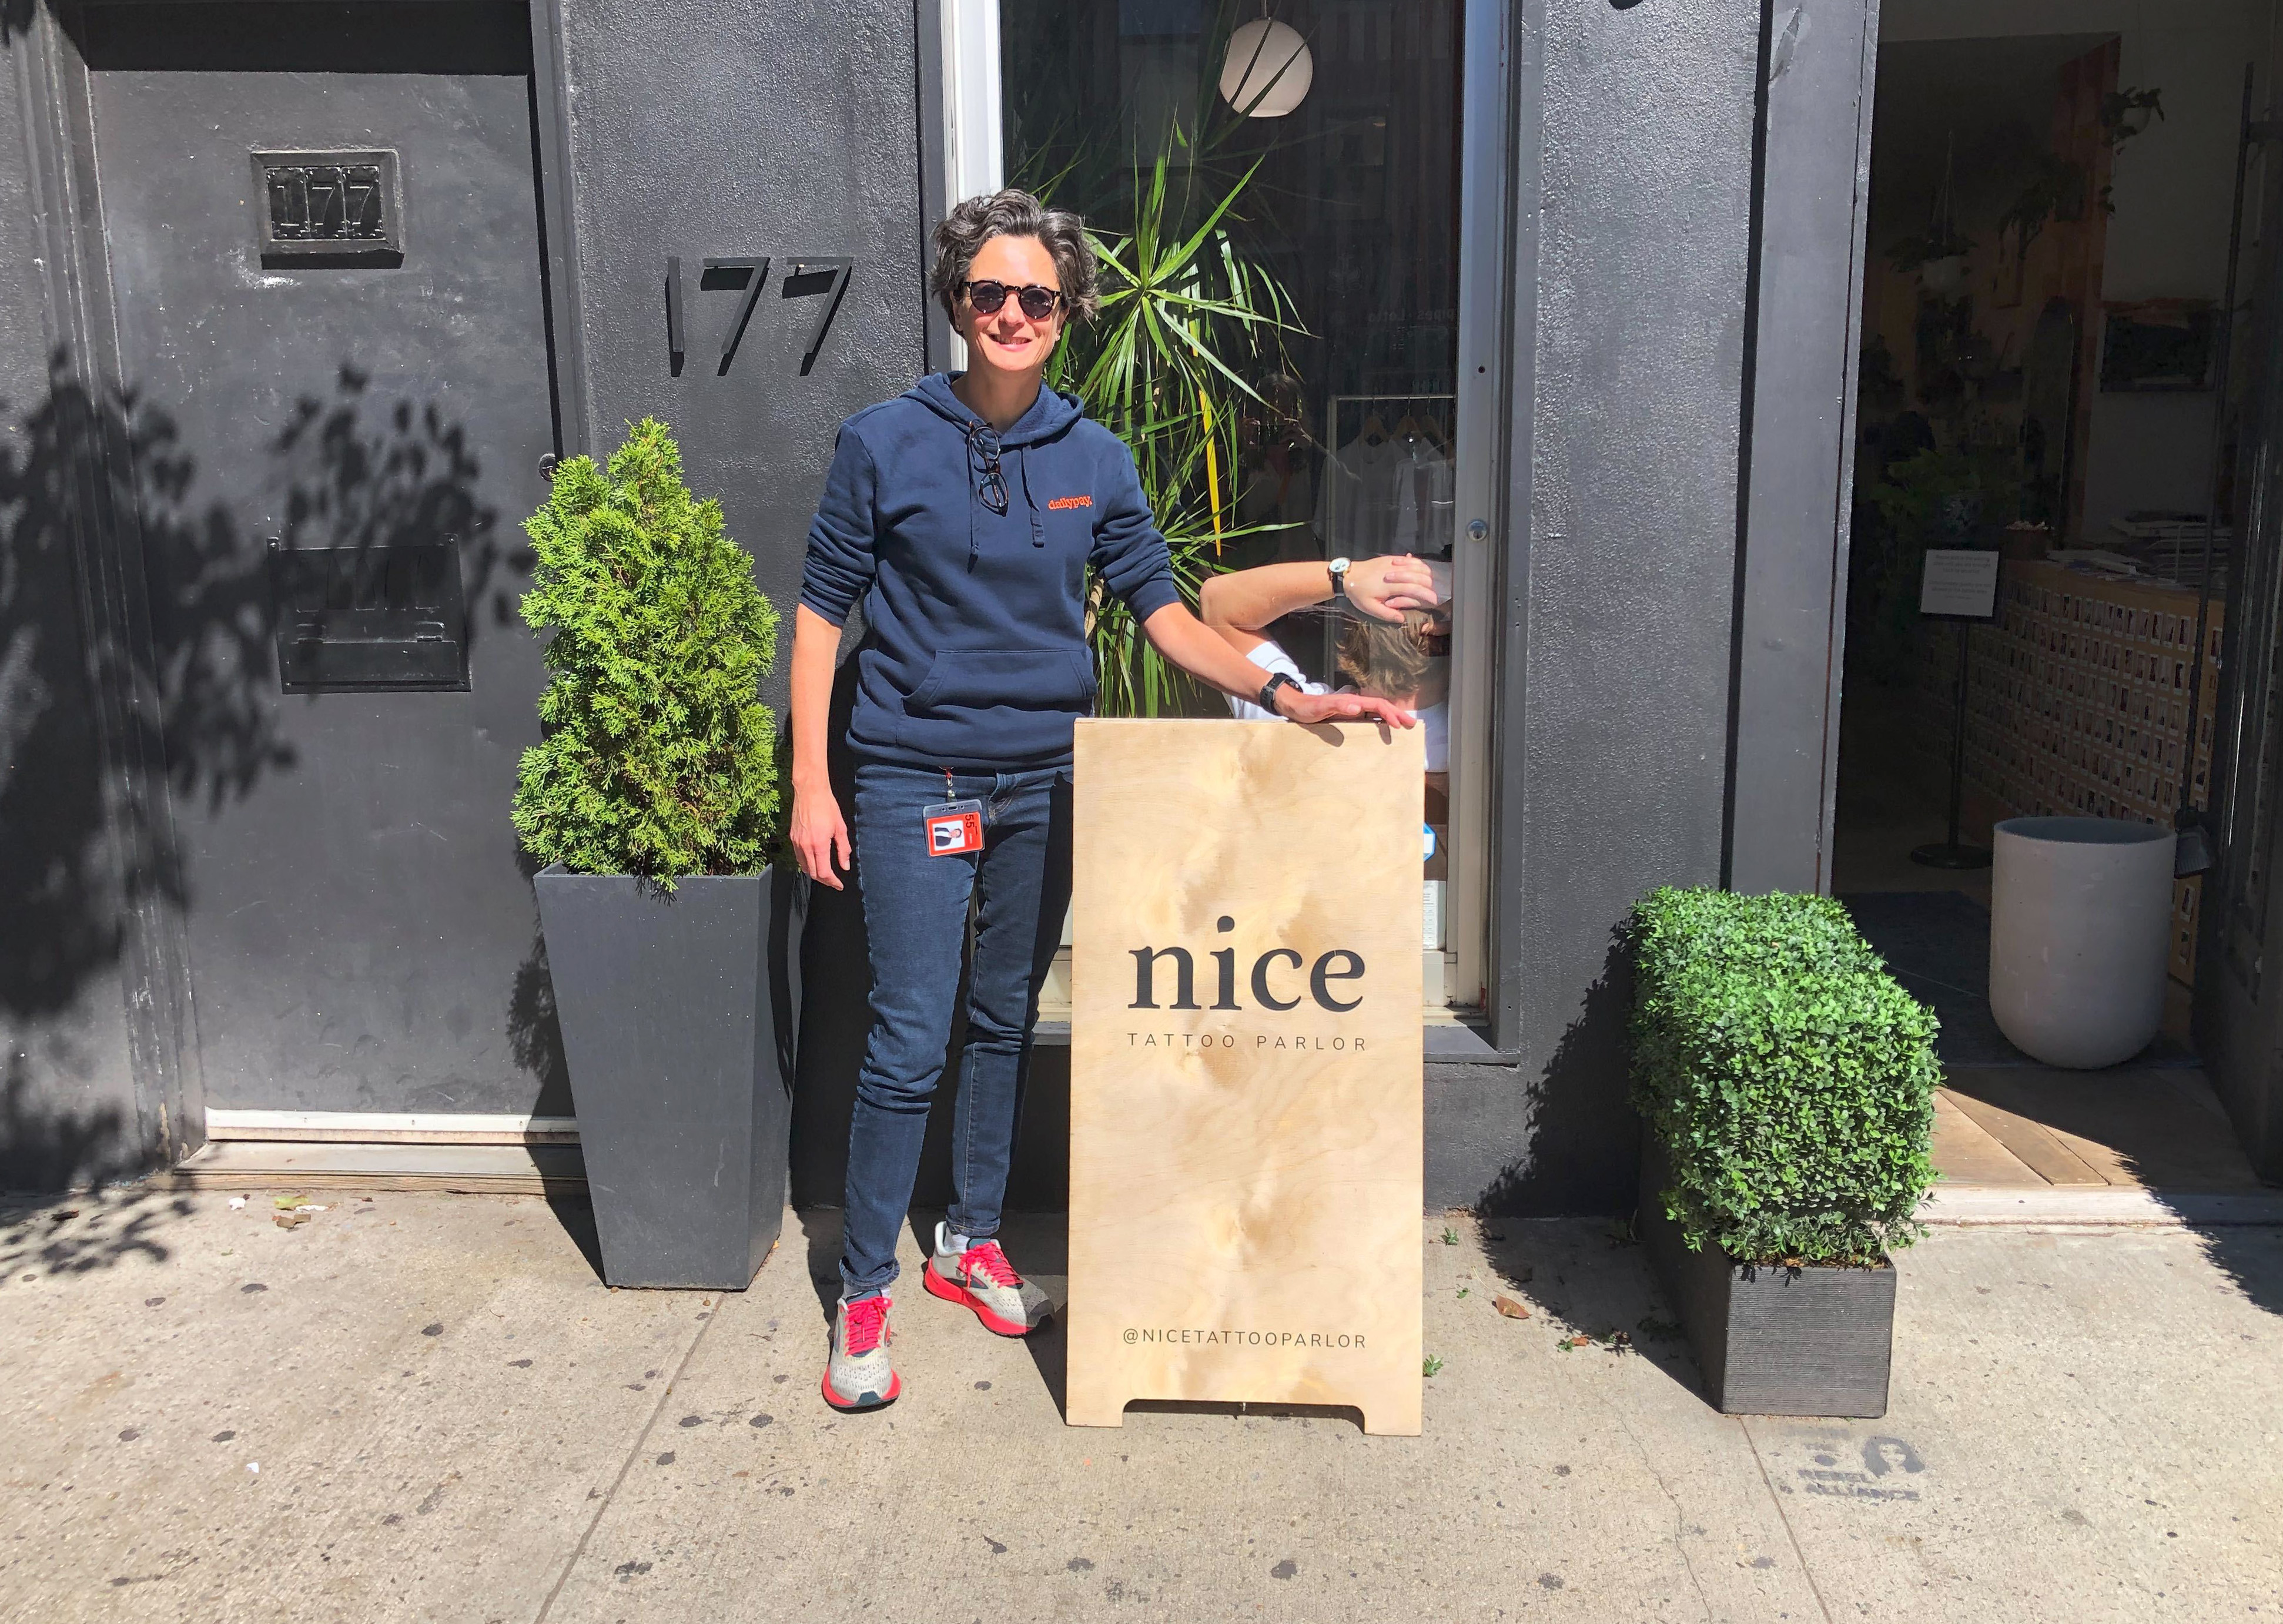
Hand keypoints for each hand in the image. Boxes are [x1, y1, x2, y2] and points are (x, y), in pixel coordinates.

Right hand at [790, 779, 851, 890]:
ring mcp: (797, 842)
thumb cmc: (827, 807)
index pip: (824, 872)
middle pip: (813, 873)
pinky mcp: (792, 838)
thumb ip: (843, 849)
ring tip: (825, 873)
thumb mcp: (840, 828)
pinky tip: (815, 861)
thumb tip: (845, 866)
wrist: (810, 792)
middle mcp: (805, 846)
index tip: (839, 885)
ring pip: (804, 867)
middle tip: (834, 881)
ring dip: (815, 873)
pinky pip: (798, 857)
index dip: (832, 882)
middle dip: (824, 880)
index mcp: (819, 845)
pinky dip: (807, 864)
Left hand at [1276, 687, 1416, 728]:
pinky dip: (1380, 721)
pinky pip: (1369, 718)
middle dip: (1397, 714)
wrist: (1295, 706)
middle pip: (1381, 706)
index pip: (1376, 705)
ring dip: (1391, 717)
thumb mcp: (1320, 708)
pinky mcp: (1348, 716)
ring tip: (1404, 725)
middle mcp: (1354, 704)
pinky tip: (1385, 729)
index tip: (1398, 725)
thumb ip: (1337, 706)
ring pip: (1377, 711)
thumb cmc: (1306, 708)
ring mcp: (1352, 710)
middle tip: (1412, 724)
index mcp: (1351, 701)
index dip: (1389, 714)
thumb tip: (1358, 706)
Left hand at [1343, 554, 1438, 621]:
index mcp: (1390, 586)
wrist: (1348, 575)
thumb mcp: (1369, 608)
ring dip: (1426, 575)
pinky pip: (1410, 559)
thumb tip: (1402, 619)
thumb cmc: (1358, 593)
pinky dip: (1419, 564)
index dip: (1427, 595)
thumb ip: (1386, 614)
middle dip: (1429, 586)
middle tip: (1430, 594)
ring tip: (1426, 583)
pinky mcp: (1392, 559)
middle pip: (1420, 576)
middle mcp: (1395, 573)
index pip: (1415, 589)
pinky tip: (1419, 570)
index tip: (1434, 601)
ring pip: (1418, 566)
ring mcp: (1394, 564)